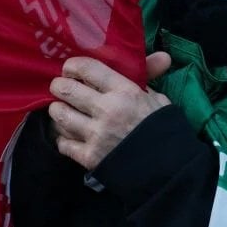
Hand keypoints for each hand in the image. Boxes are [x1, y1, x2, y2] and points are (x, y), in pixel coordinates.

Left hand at [47, 56, 171, 170]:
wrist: (168, 170)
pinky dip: (63, 139)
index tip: (70, 69)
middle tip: (60, 88)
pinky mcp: (89, 157)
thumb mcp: (158, 99)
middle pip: (66, 89)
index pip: (87, 69)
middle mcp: (106, 110)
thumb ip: (149, 76)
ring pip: (60, 115)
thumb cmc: (163, 130)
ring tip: (62, 110)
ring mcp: (96, 135)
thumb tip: (161, 56)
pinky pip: (63, 143)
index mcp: (124, 92)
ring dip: (58, 110)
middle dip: (58, 86)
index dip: (72, 66)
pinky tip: (69, 136)